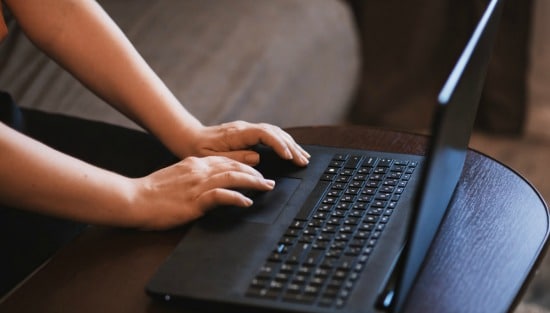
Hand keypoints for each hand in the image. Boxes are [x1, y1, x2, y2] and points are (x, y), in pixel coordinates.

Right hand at [131, 155, 274, 229]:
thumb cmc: (152, 192)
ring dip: (253, 182)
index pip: (226, 161)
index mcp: (194, 164)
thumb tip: (209, 183)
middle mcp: (199, 170)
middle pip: (234, 167)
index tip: (256, 172)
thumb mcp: (176, 177)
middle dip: (254, 174)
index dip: (245, 166)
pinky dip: (236, 198)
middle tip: (269, 182)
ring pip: (233, 177)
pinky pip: (221, 196)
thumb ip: (193, 176)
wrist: (134, 198)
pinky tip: (246, 203)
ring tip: (265, 188)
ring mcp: (198, 185)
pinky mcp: (195, 200)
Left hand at [186, 121, 309, 166]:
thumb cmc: (198, 149)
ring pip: (275, 132)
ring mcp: (247, 129)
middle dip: (291, 147)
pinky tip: (290, 151)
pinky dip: (283, 143)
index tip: (288, 157)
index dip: (278, 145)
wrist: (189, 137)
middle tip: (303, 161)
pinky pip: (270, 135)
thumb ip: (235, 158)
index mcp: (236, 133)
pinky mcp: (248, 134)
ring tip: (303, 157)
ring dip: (290, 144)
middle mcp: (244, 128)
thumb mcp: (212, 158)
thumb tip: (257, 157)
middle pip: (274, 132)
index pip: (264, 134)